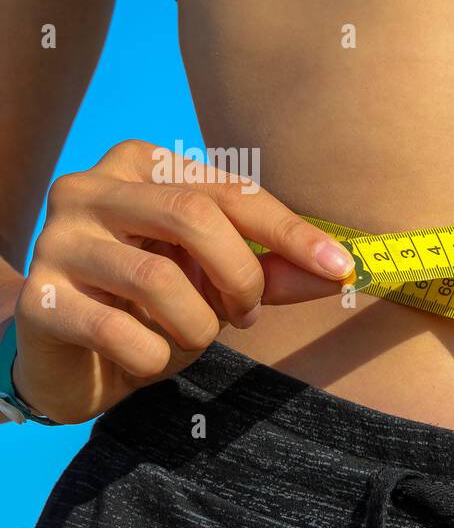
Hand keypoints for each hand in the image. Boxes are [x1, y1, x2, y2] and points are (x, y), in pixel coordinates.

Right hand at [9, 140, 355, 422]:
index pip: (230, 191)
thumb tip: (340, 271)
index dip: (291, 233)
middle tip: (247, 314)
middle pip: (193, 215)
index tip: (341, 268)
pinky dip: (155, 356)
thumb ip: (275, 272)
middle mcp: (89, 189)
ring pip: (159, 279)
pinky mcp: (38, 300)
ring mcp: (56, 241)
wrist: (73, 362)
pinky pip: (120, 333)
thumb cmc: (152, 308)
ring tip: (193, 335)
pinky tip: (147, 355)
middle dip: (241, 275)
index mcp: (139, 166)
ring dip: (198, 325)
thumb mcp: (218, 283)